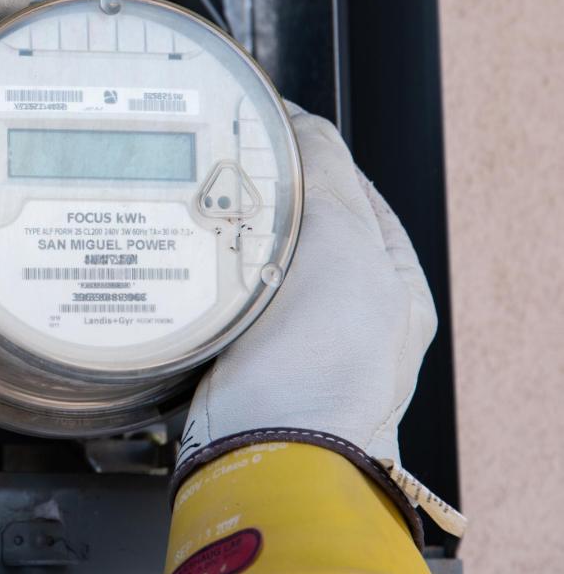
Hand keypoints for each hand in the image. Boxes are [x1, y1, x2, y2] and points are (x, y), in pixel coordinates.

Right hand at [174, 102, 436, 502]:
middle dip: (262, 197)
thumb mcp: (345, 241)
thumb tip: (305, 127)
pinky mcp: (238, 358)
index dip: (314, 155)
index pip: (354, 193)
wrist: (265, 446)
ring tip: (198, 212)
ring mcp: (289, 339)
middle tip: (225, 169)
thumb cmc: (324, 363)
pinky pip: (216, 301)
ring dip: (224, 238)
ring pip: (251, 263)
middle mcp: (346, 314)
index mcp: (392, 284)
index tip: (272, 130)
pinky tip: (181, 263)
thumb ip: (329, 175)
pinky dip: (199, 278)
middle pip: (298, 227)